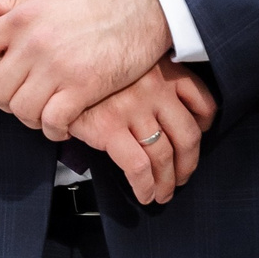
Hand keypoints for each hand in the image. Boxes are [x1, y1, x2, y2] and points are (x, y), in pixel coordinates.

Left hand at [0, 0, 172, 138]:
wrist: (144, 4)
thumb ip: (15, 1)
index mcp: (20, 18)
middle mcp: (33, 44)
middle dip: (3, 100)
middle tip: (17, 99)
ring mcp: (57, 68)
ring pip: (21, 109)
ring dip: (29, 117)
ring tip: (42, 113)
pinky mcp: (83, 87)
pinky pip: (52, 121)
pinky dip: (54, 129)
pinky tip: (62, 124)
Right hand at [70, 61, 216, 205]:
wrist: (53, 68)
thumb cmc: (89, 67)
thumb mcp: (128, 62)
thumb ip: (149, 78)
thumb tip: (167, 114)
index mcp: (163, 70)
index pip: (202, 101)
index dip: (205, 124)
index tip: (199, 134)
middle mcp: (153, 88)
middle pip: (188, 135)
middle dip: (188, 163)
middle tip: (182, 176)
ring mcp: (132, 109)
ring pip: (164, 155)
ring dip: (167, 181)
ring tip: (163, 193)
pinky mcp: (109, 127)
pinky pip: (138, 166)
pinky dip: (145, 186)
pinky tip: (145, 194)